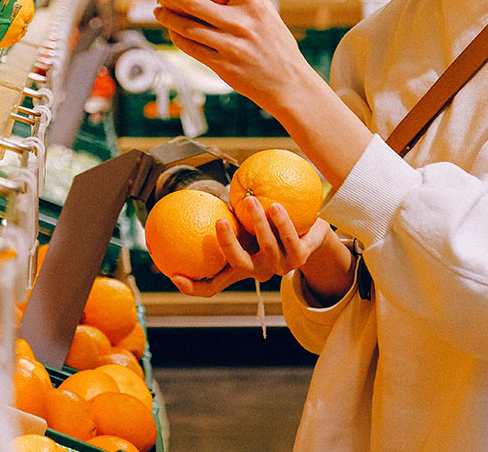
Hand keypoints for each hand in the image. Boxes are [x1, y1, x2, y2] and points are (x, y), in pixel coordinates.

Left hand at [153, 0, 309, 112]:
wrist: (288, 85)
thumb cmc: (280, 48)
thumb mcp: (273, 17)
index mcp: (255, 6)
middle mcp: (241, 24)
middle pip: (195, 2)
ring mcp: (229, 46)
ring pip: (187, 27)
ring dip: (167, 17)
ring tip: (158, 10)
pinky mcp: (221, 65)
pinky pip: (191, 48)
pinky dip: (178, 38)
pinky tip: (172, 32)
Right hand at [169, 196, 334, 297]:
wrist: (312, 232)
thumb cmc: (271, 226)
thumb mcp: (245, 226)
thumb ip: (226, 220)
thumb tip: (193, 201)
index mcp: (241, 267)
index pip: (213, 285)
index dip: (193, 287)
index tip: (174, 275)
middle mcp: (259, 270)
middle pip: (239, 263)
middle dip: (228, 244)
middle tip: (220, 220)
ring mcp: (281, 266)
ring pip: (267, 247)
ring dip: (258, 223)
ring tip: (250, 200)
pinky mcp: (301, 257)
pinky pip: (289, 238)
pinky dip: (282, 222)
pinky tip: (276, 205)